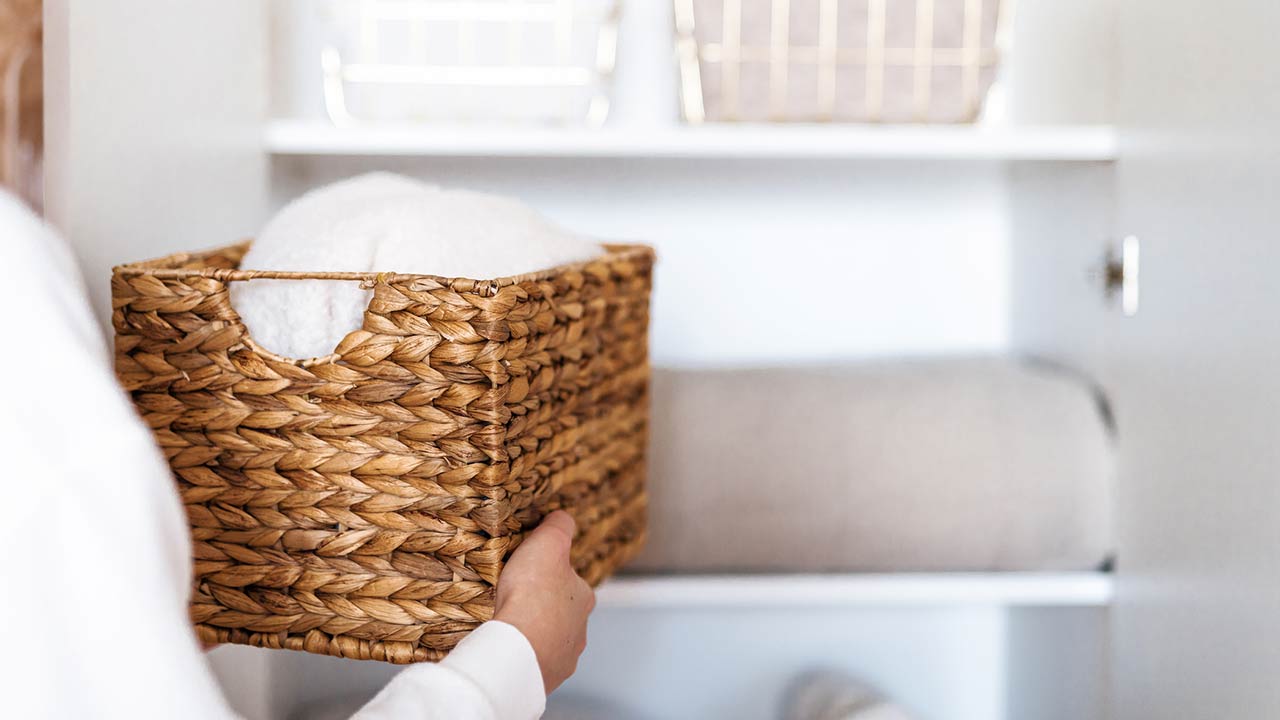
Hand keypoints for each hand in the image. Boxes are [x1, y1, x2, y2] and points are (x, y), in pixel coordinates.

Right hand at [494, 510, 595, 693]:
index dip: (552, 575)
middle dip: (544, 608)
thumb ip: (559, 526)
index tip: (532, 573)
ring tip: (511, 626)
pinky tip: (509, 648)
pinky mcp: (545, 677)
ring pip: (550, 641)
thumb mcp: (548, 543)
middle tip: (518, 601)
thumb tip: (564, 517)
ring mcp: (564, 657)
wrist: (518, 647)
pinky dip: (524, 655)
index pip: (572, 582)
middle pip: (563, 614)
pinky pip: (534, 662)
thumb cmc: (533, 595)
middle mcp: (580, 630)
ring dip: (535, 634)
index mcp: (584, 597)